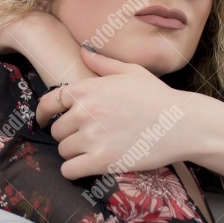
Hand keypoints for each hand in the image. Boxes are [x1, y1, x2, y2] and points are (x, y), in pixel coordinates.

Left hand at [36, 45, 202, 179]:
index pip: (47, 103)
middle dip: (68, 134)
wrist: (181, 123)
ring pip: (63, 151)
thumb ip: (101, 63)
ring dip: (74, 153)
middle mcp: (84, 112)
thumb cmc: (157, 97)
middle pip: (57, 130)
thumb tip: (83, 51)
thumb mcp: (129, 72)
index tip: (43, 121)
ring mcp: (92, 138)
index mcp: (86, 90)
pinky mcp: (102, 161)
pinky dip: (74, 171)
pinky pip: (70, 170)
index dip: (42, 114)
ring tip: (93, 150)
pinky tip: (86, 167)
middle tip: (87, 136)